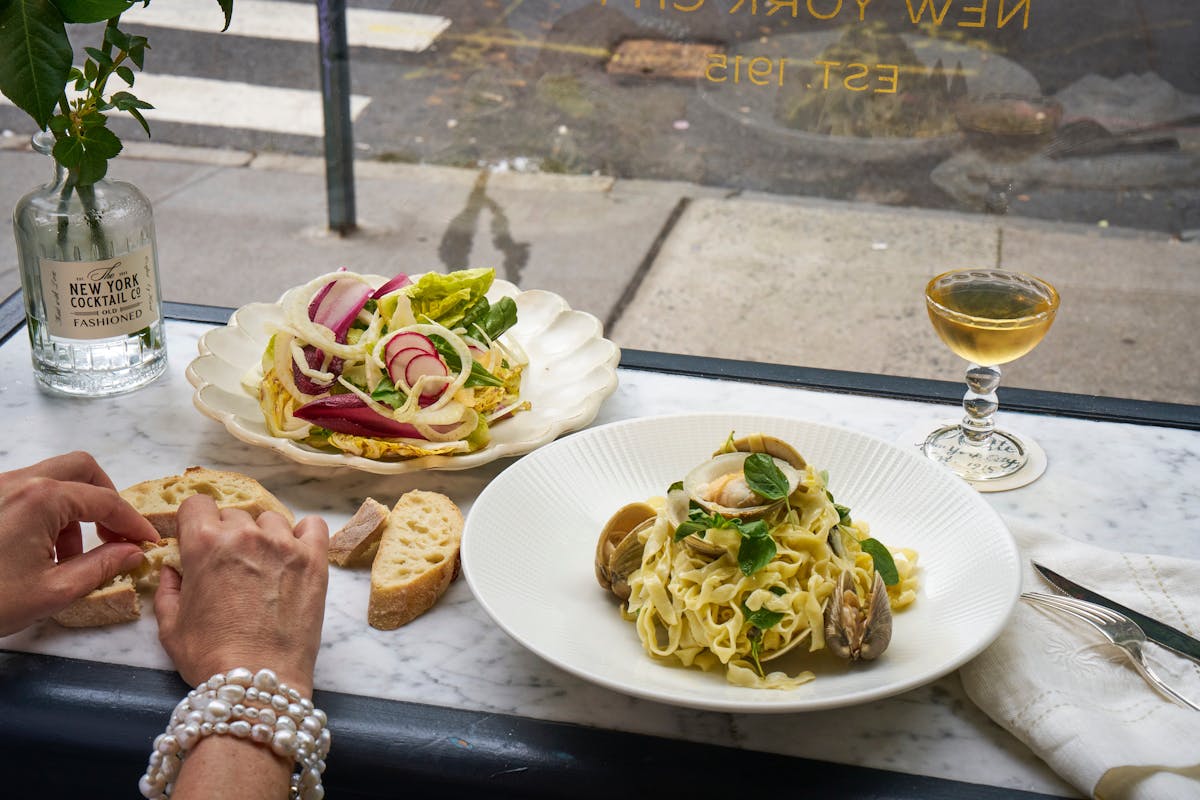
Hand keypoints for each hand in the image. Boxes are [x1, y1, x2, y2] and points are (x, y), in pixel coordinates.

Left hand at [0, 451, 158, 636]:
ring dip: (76, 508)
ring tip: (72, 554)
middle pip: (82, 469)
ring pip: (54, 478)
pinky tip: (42, 550)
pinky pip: (29, 491)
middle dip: (106, 499)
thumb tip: (133, 552)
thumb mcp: (53, 590)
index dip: (133, 522)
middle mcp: (20, 481)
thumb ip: (102, 566)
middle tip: (114, 534)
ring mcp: (0, 487)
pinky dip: (49, 511)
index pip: (106, 501)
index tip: (148, 542)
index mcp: (42, 499)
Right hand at [154, 494, 328, 694]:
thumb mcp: (170, 626)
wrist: (258, 681)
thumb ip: (167, 588)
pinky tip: (295, 554)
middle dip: (227, 534)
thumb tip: (172, 568)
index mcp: (204, 544)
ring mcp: (284, 544)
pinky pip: (313, 525)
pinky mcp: (314, 559)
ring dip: (263, 536)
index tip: (197, 538)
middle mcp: (245, 535)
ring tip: (263, 567)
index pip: (197, 504)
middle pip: (234, 514)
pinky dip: (304, 534)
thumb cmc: (210, 657)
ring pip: (270, 519)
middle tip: (230, 566)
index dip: (194, 522)